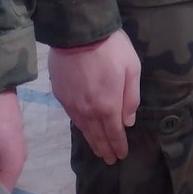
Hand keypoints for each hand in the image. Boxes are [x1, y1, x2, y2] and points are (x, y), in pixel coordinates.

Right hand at [49, 30, 141, 164]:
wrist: (78, 34)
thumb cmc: (111, 48)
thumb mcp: (132, 68)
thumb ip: (131, 97)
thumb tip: (128, 121)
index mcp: (108, 106)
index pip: (114, 133)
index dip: (118, 146)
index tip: (121, 156)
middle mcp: (88, 111)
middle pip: (97, 136)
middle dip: (105, 149)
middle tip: (110, 160)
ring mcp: (72, 105)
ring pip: (83, 130)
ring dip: (92, 142)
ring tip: (99, 150)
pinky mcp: (61, 97)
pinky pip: (73, 119)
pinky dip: (81, 128)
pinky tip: (84, 129)